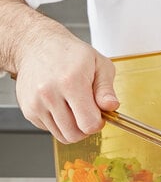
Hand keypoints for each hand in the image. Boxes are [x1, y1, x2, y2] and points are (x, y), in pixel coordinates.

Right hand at [15, 27, 118, 143]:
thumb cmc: (70, 54)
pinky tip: (61, 105)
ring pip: (62, 136)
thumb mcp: (99, 64)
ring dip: (73, 127)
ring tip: (75, 107)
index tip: (99, 112)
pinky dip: (59, 123)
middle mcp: (49, 94)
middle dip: (86, 127)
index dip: (99, 122)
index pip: (89, 124)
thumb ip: (107, 89)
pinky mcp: (28, 110)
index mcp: (71, 82)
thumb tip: (111, 106)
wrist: (37, 46)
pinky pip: (50, 130)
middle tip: (88, 111)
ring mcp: (36, 104)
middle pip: (75, 134)